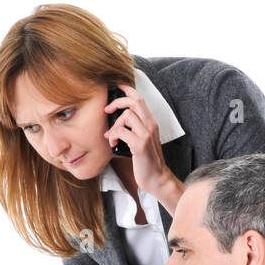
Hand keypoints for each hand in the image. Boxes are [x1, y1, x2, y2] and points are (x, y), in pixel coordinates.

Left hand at [104, 81, 174, 197]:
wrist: (157, 179)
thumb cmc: (146, 162)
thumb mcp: (141, 142)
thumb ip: (132, 130)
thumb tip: (114, 124)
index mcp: (150, 123)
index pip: (140, 98)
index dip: (127, 89)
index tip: (117, 85)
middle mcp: (150, 126)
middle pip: (134, 101)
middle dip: (117, 102)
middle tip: (107, 110)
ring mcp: (146, 135)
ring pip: (127, 115)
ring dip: (114, 124)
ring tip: (111, 137)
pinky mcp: (140, 145)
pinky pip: (122, 131)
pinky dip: (113, 135)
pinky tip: (112, 143)